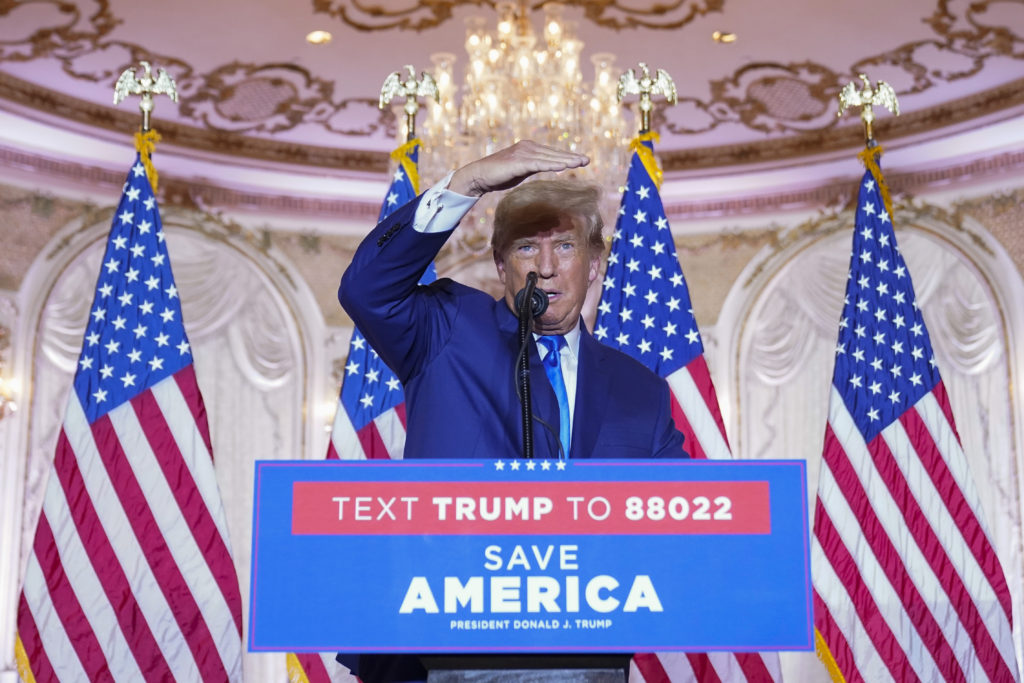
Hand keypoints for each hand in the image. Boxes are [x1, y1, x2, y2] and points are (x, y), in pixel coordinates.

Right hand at [448, 140, 588, 196]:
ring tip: (579, 163)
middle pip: (553, 154)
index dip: (567, 156)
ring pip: (549, 158)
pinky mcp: (518, 162)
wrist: (479, 176)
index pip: (552, 153)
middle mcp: (527, 147)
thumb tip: (548, 168)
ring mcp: (523, 153)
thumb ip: (534, 167)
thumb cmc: (499, 174)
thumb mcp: (521, 170)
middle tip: (587, 160)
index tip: (581, 160)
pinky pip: (538, 164)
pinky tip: (562, 167)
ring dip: (565, 160)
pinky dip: (551, 165)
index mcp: (529, 148)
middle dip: (571, 157)